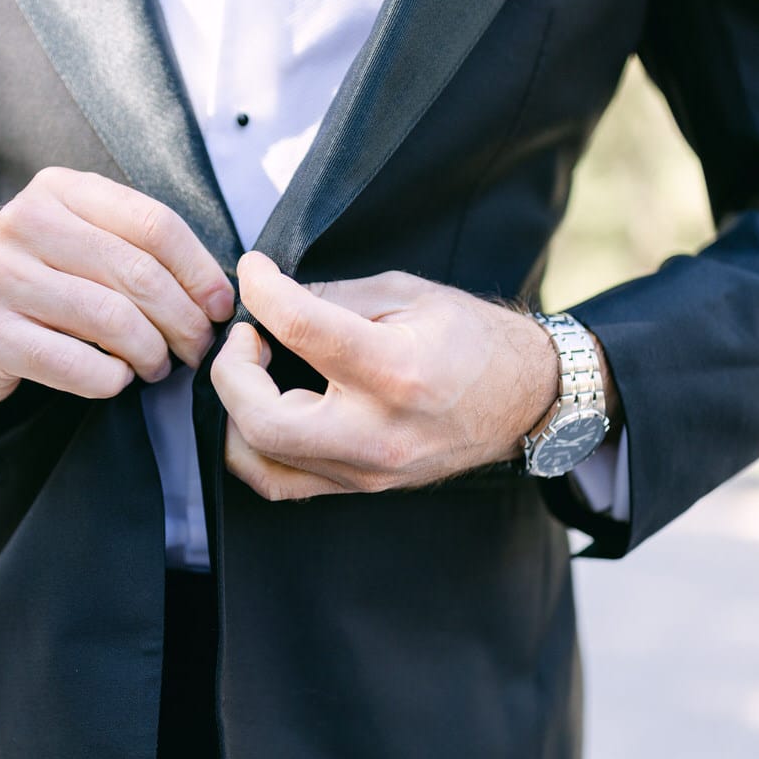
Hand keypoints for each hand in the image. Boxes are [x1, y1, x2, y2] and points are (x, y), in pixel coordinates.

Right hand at [0, 168, 233, 403]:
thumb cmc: (34, 280)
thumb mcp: (76, 238)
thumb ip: (134, 245)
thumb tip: (217, 290)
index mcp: (59, 190)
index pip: (154, 224)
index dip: (200, 271)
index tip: (219, 306)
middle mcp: (25, 224)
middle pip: (138, 275)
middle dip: (183, 320)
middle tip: (197, 349)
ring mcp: (0, 278)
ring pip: (111, 320)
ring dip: (151, 354)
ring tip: (157, 367)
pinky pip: (75, 364)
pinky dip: (110, 380)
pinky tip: (116, 380)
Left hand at [211, 252, 611, 500]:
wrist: (526, 399)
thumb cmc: (472, 339)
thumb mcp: (406, 293)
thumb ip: (331, 295)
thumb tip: (271, 295)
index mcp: (396, 371)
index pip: (300, 328)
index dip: (262, 291)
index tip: (252, 271)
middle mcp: (378, 432)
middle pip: (262, 418)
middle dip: (232, 371)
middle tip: (245, 335)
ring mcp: (367, 470)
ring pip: (260, 460)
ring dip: (237, 411)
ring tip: (251, 371)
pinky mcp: (360, 487)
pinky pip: (281, 482)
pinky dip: (254, 445)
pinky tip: (261, 407)